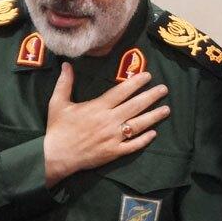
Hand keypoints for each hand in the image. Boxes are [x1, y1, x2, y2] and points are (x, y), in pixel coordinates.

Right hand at [42, 64, 169, 187]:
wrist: (56, 156)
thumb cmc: (58, 128)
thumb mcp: (58, 103)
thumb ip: (65, 83)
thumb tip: (66, 64)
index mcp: (98, 107)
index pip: (121, 91)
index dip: (136, 82)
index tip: (148, 76)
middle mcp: (109, 121)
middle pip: (135, 106)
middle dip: (151, 96)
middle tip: (164, 89)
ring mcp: (113, 138)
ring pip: (138, 125)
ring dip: (154, 117)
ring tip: (166, 110)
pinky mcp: (113, 152)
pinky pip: (133, 145)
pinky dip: (144, 139)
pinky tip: (153, 133)